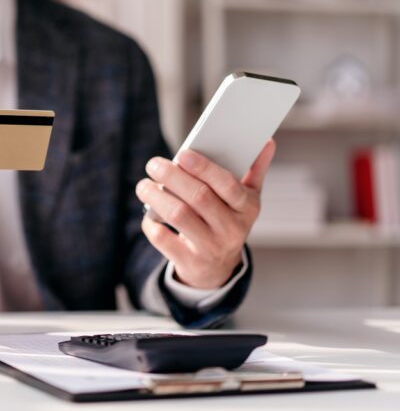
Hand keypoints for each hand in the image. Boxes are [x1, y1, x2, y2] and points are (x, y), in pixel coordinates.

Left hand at [135, 140, 275, 288]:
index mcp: (247, 208)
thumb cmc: (228, 221)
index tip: (182, 154)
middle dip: (173, 177)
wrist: (217, 268)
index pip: (228, 185)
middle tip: (153, 164)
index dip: (204, 168)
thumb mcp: (246, 200)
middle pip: (199, 197)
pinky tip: (148, 213)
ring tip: (144, 185)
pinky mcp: (189, 261)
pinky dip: (151, 224)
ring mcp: (210, 247)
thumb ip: (255, 170)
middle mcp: (232, 228)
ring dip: (156, 196)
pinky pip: (164, 239)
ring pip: (179, 215)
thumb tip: (267, 142)